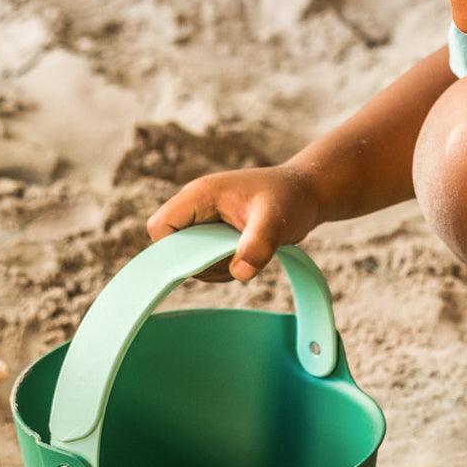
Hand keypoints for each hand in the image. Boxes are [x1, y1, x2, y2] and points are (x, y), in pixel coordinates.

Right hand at [146, 164, 322, 282]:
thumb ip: (258, 245)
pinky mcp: (213, 234)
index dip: (173, 251)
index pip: (160, 228)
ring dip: (213, 268)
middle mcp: (195, 207)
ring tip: (245, 254)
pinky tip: (245, 257)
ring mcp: (203, 221)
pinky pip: (204, 262)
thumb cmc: (290, 199)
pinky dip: (221, 269)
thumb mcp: (276, 220)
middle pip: (171, 247)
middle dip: (199, 263)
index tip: (206, 260)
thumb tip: (239, 273)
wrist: (305, 194)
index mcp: (199, 195)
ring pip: (188, 258)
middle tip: (234, 257)